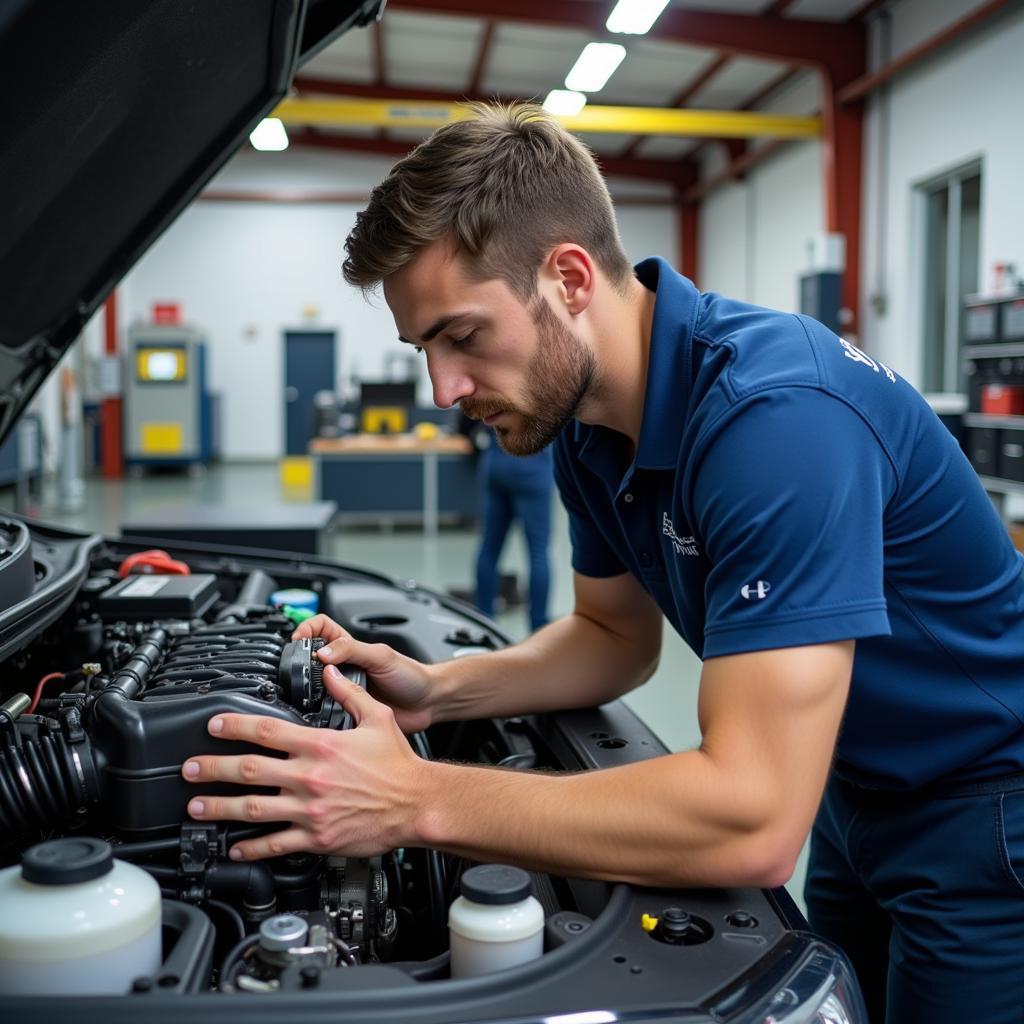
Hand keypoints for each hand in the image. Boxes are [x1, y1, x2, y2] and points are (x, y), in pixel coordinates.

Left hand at [181, 665, 426, 860]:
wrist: (418, 804)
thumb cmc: (400, 765)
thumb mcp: (377, 718)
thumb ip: (348, 694)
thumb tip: (330, 673)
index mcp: (321, 745)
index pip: (267, 730)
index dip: (235, 726)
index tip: (214, 725)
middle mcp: (310, 777)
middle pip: (249, 770)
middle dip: (212, 768)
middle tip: (189, 769)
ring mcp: (310, 810)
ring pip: (253, 809)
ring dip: (219, 807)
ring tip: (197, 807)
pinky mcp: (316, 837)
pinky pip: (276, 844)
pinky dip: (251, 848)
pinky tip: (235, 848)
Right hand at [292, 614, 434, 732]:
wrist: (427, 703)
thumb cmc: (411, 676)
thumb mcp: (381, 656)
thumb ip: (352, 651)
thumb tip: (322, 653)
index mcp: (350, 647)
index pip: (319, 627)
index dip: (306, 629)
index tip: (299, 641)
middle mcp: (344, 666)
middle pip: (310, 658)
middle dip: (301, 661)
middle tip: (299, 669)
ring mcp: (344, 688)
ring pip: (314, 686)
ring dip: (309, 688)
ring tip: (308, 690)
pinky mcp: (347, 710)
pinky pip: (325, 710)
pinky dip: (319, 710)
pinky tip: (322, 711)